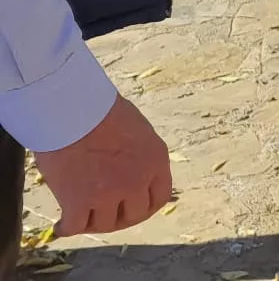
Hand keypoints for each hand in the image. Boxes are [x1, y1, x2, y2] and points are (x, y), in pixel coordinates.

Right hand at [35, 96, 172, 236]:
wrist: (69, 108)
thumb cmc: (97, 110)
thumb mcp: (134, 129)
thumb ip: (136, 154)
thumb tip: (126, 170)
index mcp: (156, 159)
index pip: (159, 197)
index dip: (144, 207)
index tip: (130, 209)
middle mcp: (137, 180)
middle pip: (134, 215)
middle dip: (119, 218)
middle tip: (103, 217)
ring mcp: (109, 193)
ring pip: (104, 223)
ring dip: (92, 223)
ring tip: (80, 218)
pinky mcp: (78, 202)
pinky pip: (75, 226)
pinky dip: (67, 228)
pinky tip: (61, 226)